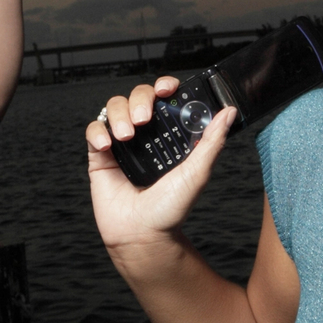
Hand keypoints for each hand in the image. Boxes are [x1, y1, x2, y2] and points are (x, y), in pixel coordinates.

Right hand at [85, 76, 236, 256]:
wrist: (142, 235)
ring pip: (114, 108)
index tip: (167, 88)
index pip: (164, 99)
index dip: (164, 86)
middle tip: (144, 120)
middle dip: (139, 100)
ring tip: (126, 137)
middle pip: (137, 96)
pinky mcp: (100, 156)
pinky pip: (93, 130)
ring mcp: (121, 144)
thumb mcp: (197, 173)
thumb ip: (212, 142)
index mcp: (169, 135)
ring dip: (119, 115)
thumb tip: (229, 113)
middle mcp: (145, 135)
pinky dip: (98, 131)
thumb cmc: (170, 210)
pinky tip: (107, 145)